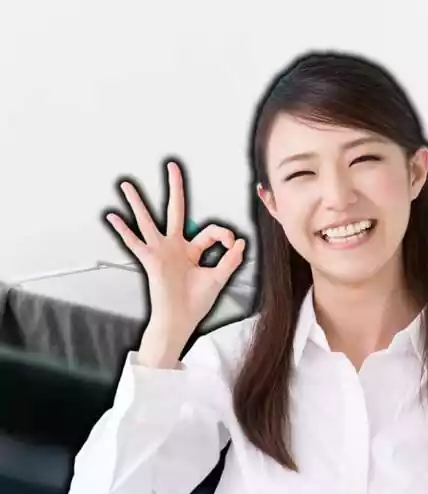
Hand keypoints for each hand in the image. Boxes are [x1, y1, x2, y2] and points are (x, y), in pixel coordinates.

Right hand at [107, 161, 245, 360]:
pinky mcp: (151, 260)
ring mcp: (161, 251)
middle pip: (176, 210)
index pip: (211, 231)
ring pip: (148, 221)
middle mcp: (175, 247)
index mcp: (193, 251)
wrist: (181, 319)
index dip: (225, 235)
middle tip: (173, 166)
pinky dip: (124, 230)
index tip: (233, 244)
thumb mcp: (218, 278)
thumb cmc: (196, 302)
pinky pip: (135, 242)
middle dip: (175, 188)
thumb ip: (230, 259)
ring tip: (126, 185)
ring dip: (138, 202)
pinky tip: (113, 216)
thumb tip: (242, 241)